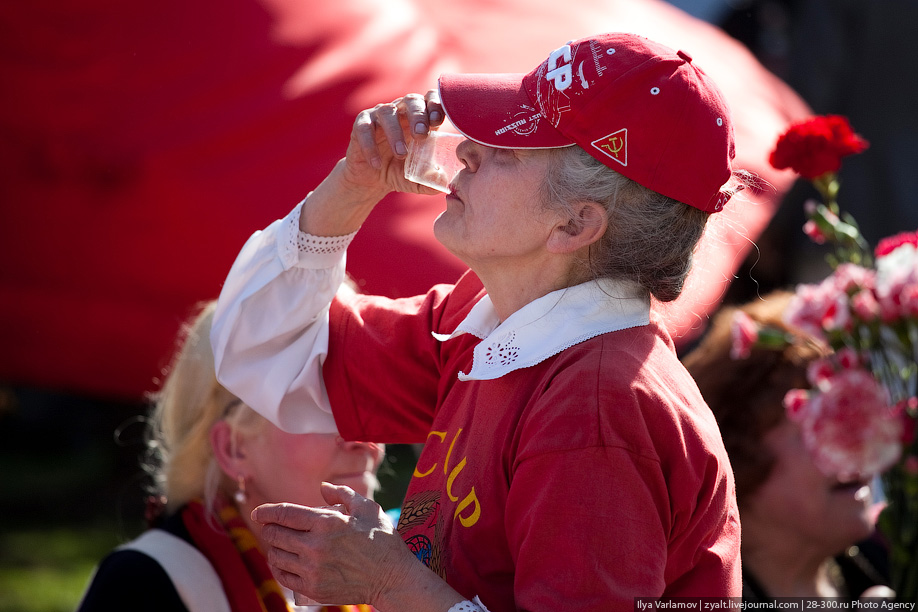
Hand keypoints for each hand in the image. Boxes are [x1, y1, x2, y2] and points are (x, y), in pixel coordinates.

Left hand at [252, 483, 422, 605]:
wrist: (392, 578)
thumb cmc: (381, 539)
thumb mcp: (367, 508)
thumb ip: (342, 494)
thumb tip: (322, 487)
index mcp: (326, 523)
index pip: (285, 514)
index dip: (266, 512)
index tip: (257, 513)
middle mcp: (315, 546)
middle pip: (276, 535)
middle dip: (270, 529)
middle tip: (272, 528)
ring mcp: (312, 570)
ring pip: (277, 556)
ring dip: (274, 548)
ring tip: (281, 544)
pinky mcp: (313, 589)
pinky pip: (283, 577)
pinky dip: (279, 568)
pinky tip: (284, 562)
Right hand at [340, 89, 447, 195]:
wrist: (371, 179)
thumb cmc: (399, 171)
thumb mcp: (416, 178)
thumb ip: (430, 179)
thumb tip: (443, 180)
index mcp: (419, 118)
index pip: (430, 99)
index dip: (435, 104)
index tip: (438, 120)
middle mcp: (400, 111)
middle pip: (411, 100)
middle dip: (418, 115)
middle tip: (421, 135)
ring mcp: (379, 116)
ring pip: (387, 113)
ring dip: (396, 133)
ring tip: (401, 154)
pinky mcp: (360, 126)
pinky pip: (365, 130)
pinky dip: (371, 146)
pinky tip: (377, 164)